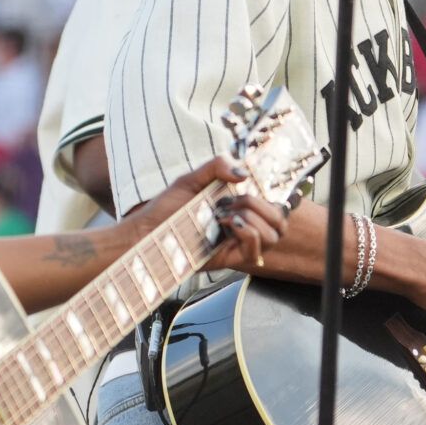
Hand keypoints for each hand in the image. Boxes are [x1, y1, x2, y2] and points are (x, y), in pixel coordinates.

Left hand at [122, 156, 287, 270]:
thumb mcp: (192, 178)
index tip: (251, 184)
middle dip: (263, 204)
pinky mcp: (228, 259)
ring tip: (228, 213)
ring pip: (273, 235)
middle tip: (237, 199)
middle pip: (280, 221)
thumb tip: (244, 173)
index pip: (274, 205)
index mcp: (239, 209)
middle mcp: (242, 227)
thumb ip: (218, 165)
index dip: (274, 194)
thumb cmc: (166, 207)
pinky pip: (255, 249)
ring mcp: (236, 244)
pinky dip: (248, 230)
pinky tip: (228, 222)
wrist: (145, 231)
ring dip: (256, 217)